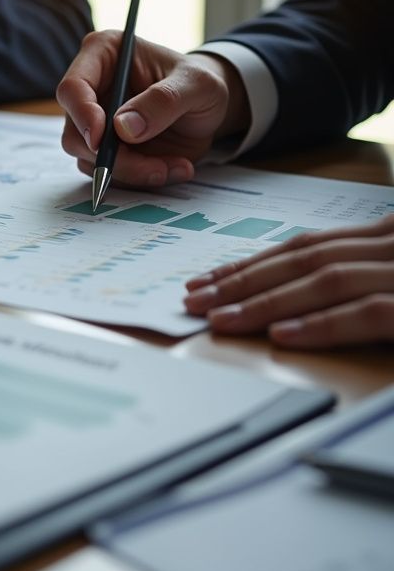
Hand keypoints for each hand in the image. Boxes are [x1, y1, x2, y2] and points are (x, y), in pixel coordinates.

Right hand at [56, 31, 251, 185]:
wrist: (205, 109)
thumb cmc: (198, 83)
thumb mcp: (196, 85)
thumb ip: (163, 101)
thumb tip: (123, 128)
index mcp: (102, 55)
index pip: (73, 88)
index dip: (82, 115)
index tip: (101, 140)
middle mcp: (90, 90)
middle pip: (76, 133)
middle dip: (113, 157)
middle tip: (154, 167)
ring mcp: (93, 124)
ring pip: (90, 160)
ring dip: (132, 171)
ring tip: (172, 166)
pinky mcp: (103, 150)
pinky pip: (110, 174)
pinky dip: (140, 178)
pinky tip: (169, 167)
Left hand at [183, 216, 393, 347]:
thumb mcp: (392, 276)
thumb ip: (355, 276)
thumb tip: (290, 292)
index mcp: (385, 236)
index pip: (304, 247)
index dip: (250, 265)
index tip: (206, 282)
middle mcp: (393, 245)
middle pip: (304, 260)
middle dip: (242, 281)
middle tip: (195, 301)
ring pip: (325, 281)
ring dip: (267, 302)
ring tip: (221, 320)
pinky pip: (368, 312)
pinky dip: (322, 323)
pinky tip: (282, 335)